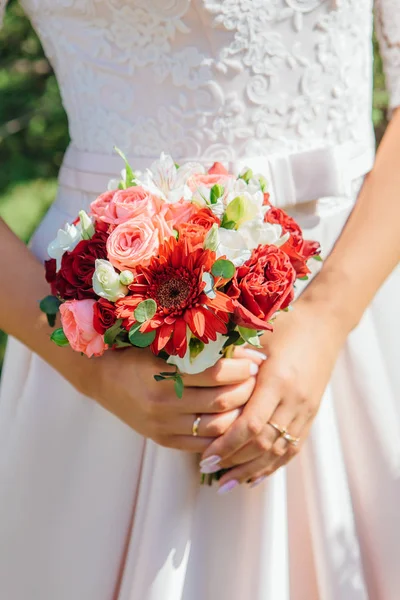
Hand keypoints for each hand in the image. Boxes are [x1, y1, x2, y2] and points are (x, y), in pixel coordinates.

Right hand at [70, 345, 263, 452]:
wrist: (102, 378)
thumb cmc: (135, 354)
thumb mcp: (160, 346)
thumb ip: (195, 350)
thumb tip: (238, 347)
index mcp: (162, 377)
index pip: (215, 375)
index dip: (241, 368)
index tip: (255, 360)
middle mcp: (163, 406)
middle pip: (220, 402)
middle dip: (246, 389)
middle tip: (258, 378)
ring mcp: (162, 427)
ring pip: (216, 427)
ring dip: (239, 413)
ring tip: (250, 398)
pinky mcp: (163, 440)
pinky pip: (202, 445)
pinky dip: (222, 435)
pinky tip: (234, 421)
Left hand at [199, 299, 346, 490]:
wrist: (324, 325)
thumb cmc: (284, 326)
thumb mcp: (256, 338)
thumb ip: (230, 361)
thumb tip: (194, 378)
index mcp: (277, 379)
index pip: (250, 424)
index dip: (227, 444)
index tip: (205, 455)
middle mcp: (294, 399)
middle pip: (263, 443)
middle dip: (234, 461)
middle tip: (207, 469)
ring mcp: (305, 410)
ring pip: (278, 451)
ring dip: (251, 470)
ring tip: (226, 483)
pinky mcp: (311, 414)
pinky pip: (292, 447)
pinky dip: (272, 465)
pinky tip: (254, 477)